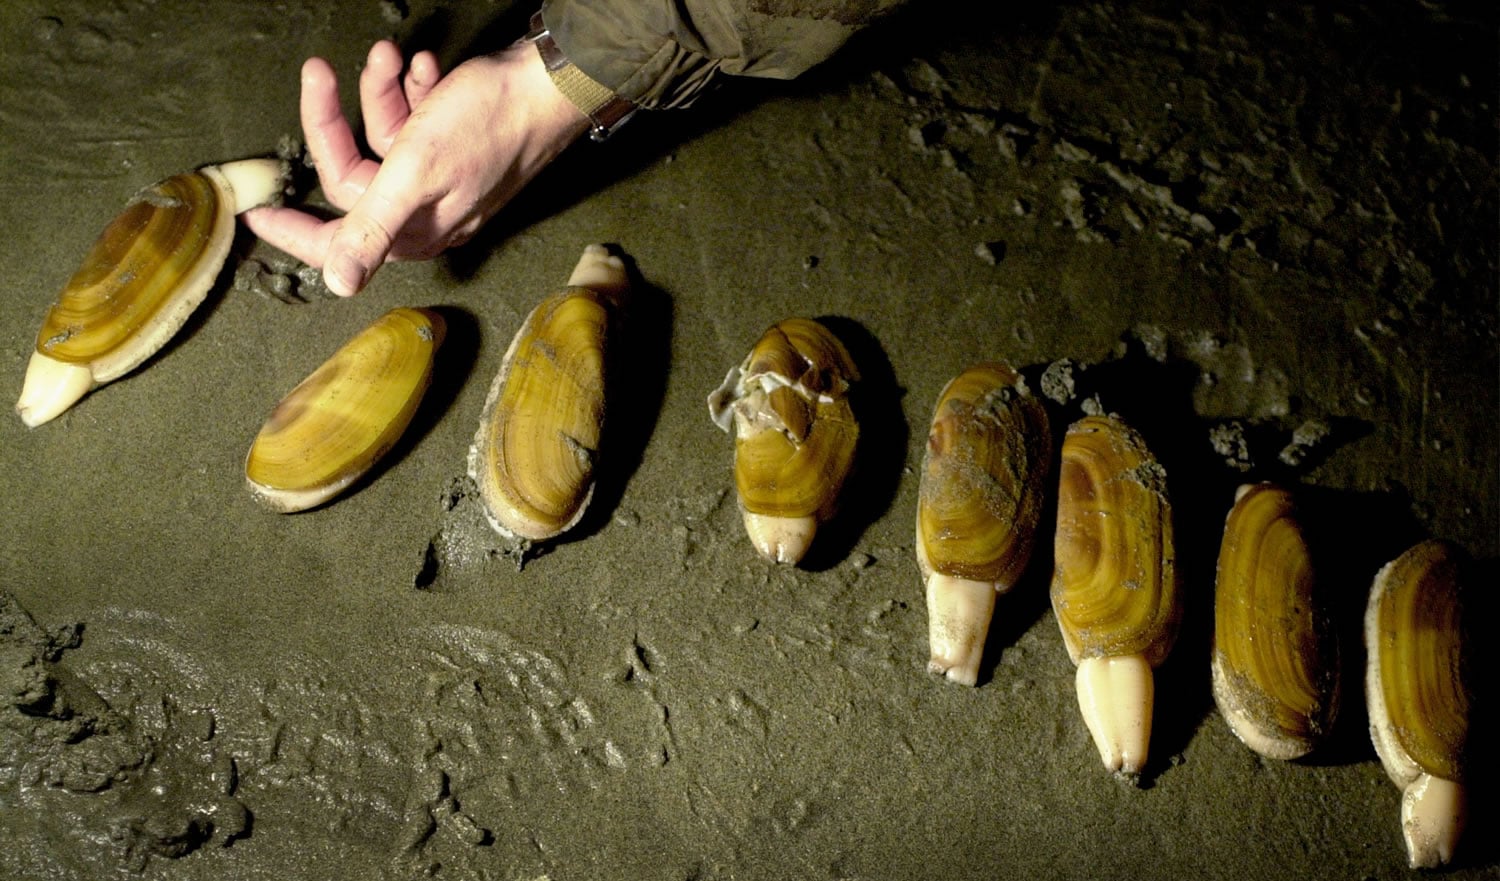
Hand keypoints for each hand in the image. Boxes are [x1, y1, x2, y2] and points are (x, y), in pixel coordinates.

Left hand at [244, 38, 589, 296]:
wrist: (546, 88)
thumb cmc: (487, 127)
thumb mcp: (416, 172)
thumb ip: (372, 227)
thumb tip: (339, 285)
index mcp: (413, 228)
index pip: (340, 240)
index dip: (296, 232)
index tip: (258, 217)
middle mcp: (425, 210)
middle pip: (355, 172)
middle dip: (337, 118)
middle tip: (319, 72)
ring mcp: (441, 178)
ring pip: (384, 139)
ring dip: (381, 93)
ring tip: (391, 57)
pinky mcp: (456, 147)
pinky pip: (416, 122)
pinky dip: (413, 91)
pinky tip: (424, 68)